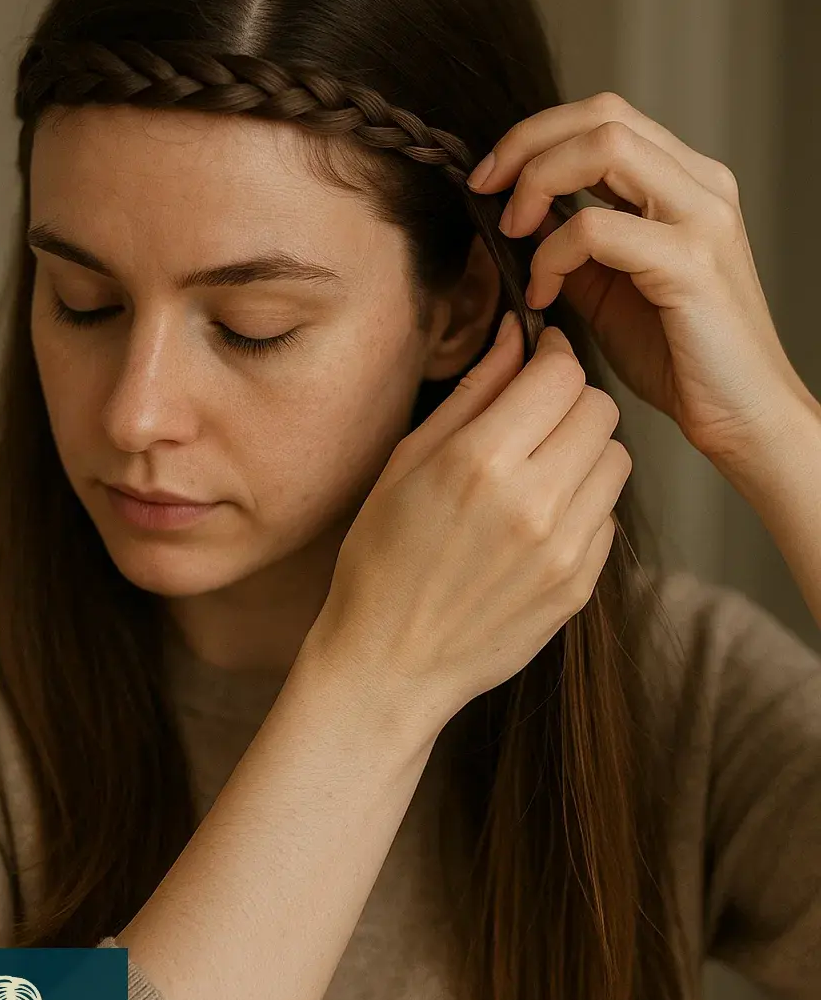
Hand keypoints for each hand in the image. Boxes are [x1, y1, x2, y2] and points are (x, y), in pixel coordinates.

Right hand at [311, 316, 630, 727]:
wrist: (389, 664)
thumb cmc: (381, 559)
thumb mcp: (407, 462)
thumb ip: (473, 392)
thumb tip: (517, 334)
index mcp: (480, 461)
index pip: (562, 375)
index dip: (553, 358)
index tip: (537, 363)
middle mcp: (532, 501)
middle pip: (600, 410)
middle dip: (571, 401)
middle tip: (535, 419)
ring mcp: (563, 548)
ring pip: (617, 459)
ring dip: (585, 452)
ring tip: (538, 472)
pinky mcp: (579, 585)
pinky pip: (608, 515)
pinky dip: (583, 505)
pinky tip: (538, 521)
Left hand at [467, 91, 813, 465]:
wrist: (740, 414)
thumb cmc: (679, 356)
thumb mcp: (608, 287)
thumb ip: (570, 244)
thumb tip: (519, 213)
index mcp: (687, 181)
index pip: (605, 115)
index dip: (537, 134)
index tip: (491, 177)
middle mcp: (703, 185)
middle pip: (602, 114)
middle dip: (527, 143)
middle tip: (487, 191)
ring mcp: (702, 217)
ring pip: (604, 147)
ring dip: (538, 183)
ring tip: (513, 236)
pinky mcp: (691, 262)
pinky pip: (597, 228)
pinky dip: (553, 253)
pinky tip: (542, 292)